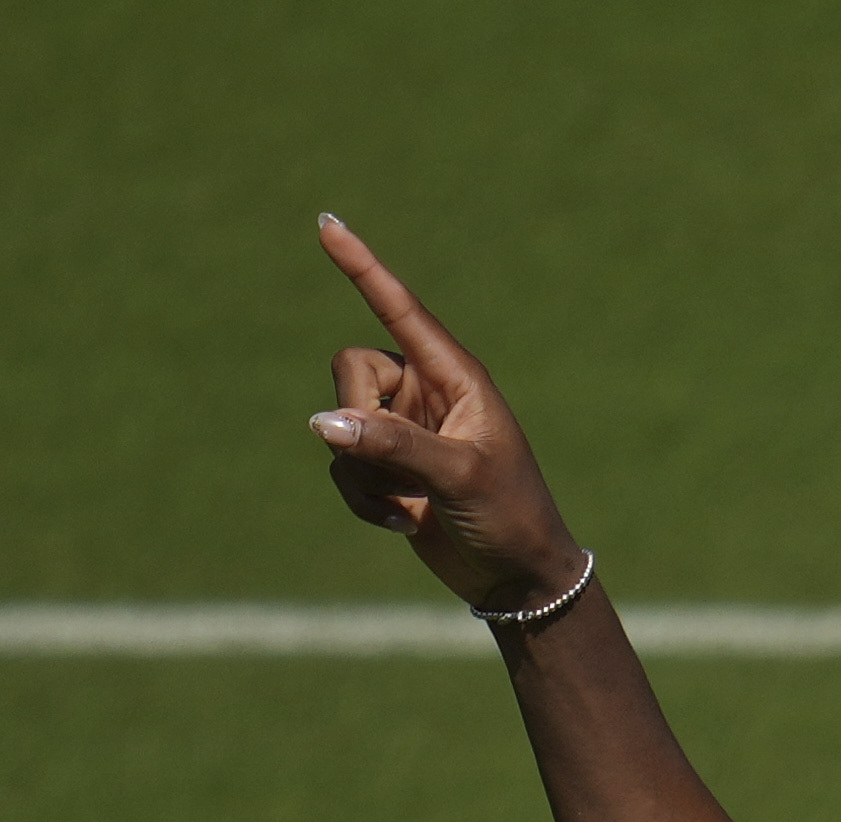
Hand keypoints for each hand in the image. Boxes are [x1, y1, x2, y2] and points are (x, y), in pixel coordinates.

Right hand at [304, 215, 583, 613]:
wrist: (516, 579)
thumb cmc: (509, 517)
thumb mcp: (457, 477)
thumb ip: (392, 445)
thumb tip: (324, 422)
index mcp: (455, 376)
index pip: (400, 308)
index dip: (363, 267)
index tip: (328, 224)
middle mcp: (424, 392)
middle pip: (350, 371)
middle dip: (359, 421)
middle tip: (397, 469)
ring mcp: (402, 429)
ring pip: (339, 423)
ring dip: (363, 474)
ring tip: (409, 507)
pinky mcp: (386, 466)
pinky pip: (342, 464)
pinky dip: (363, 499)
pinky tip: (404, 524)